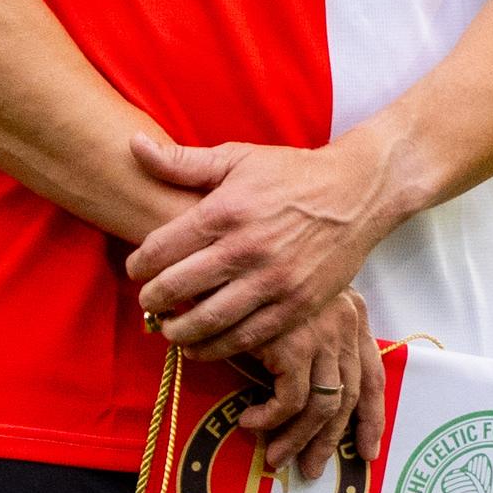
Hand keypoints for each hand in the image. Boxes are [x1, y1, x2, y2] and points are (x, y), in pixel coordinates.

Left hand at [124, 126, 402, 360]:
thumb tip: (132, 145)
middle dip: (152, 301)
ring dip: (178, 331)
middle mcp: (247, 249)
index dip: (138, 265)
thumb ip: (182, 161)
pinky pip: (247, 337)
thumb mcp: (239, 158)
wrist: (360, 192)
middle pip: (176, 288)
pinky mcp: (298, 304)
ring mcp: (274, 280)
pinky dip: (216, 347)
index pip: (158, 250)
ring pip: (207, 320)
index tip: (137, 270)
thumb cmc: (294, 174)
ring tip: (170, 329)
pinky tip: (202, 344)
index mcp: (226, 211)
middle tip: (150, 303)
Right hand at [231, 289, 381, 482]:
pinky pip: (291, 400)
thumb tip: (303, 405)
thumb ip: (305, 349)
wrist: (224, 255)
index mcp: (353, 317)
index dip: (371, 417)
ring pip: (324, 406)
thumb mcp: (292, 316)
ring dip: (296, 439)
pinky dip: (270, 420)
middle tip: (311, 469)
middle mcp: (347, 325)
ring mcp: (324, 334)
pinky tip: (249, 423)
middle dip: (331, 440)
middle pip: (351, 397)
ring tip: (274, 458)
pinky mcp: (295, 344)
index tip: (367, 450)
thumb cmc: (251, 285)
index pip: (372, 376)